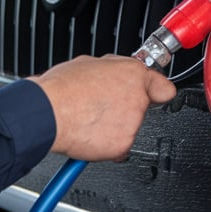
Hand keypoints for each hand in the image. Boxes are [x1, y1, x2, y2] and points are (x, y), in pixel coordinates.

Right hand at [30, 55, 176, 160]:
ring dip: (114, 127)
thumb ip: (111, 70)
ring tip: (89, 118)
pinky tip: (89, 133)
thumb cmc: (61, 88)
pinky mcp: (122, 145)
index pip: (163, 87)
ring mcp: (132, 123)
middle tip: (101, 107)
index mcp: (132, 74)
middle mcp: (137, 98)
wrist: (46, 113)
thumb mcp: (88, 63)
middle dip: (125, 109)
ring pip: (129, 128)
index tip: (157, 94)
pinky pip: (118, 147)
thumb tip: (115, 72)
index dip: (156, 91)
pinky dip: (106, 145)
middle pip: (141, 108)